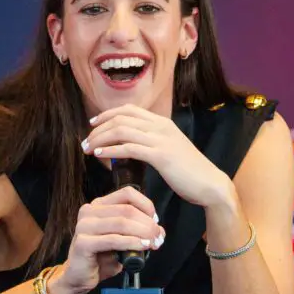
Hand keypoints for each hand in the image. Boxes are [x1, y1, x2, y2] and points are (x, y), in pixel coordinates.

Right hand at [49, 187, 164, 293]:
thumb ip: (137, 231)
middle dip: (148, 223)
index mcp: (99, 205)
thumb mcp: (122, 240)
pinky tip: (142, 247)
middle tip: (158, 237)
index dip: (146, 205)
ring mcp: (84, 226)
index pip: (127, 193)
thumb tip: (159, 230)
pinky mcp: (83, 243)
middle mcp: (89, 211)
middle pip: (127, 209)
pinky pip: (113, 240)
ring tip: (153, 243)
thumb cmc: (101, 257)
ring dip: (142, 233)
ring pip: (121, 223)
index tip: (156, 221)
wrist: (79, 277)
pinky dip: (131, 242)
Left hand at [82, 104, 233, 208]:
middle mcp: (161, 127)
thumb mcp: (169, 149)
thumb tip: (130, 145)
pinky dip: (111, 150)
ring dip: (100, 139)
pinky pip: (129, 148)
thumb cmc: (188, 171)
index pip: (129, 110)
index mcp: (162, 123)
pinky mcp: (161, 155)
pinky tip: (99, 155)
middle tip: (84, 141)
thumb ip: (152, 143)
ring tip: (87, 148)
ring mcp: (161, 140)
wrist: (209, 183)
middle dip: (98, 128)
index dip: (107, 114)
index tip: (93, 124)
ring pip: (122, 131)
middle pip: (121, 118)